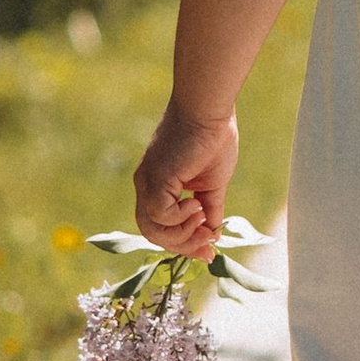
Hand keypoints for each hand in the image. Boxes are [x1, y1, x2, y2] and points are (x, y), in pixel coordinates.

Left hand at [132, 106, 238, 255]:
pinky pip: (160, 214)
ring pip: (151, 229)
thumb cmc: (213, 138)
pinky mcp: (155, 178)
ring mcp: (147, 182)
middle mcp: (146, 185)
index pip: (161, 226)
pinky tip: (197, 205)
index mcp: (157, 186)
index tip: (208, 251)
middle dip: (182, 245)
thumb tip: (213, 234)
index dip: (183, 243)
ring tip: (203, 223)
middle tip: (208, 244)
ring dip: (182, 235)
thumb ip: (210, 209)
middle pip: (152, 233)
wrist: (208, 109)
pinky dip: (180, 218)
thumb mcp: (213, 184)